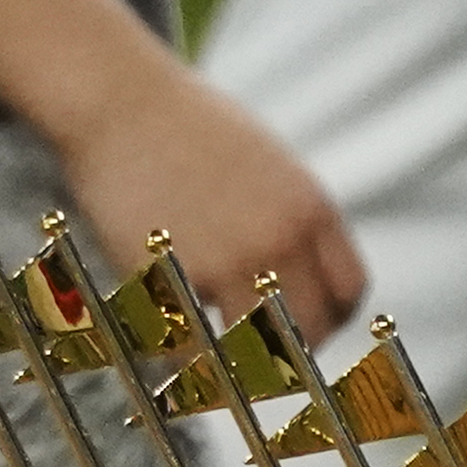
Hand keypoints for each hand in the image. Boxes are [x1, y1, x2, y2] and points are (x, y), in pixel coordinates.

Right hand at [56, 68, 365, 342]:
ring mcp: (232, 261)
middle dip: (288, 352)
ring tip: (218, 368)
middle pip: (312, 332)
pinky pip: (196, 350)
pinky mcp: (180, 276)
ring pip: (258, 352)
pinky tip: (172, 349)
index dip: (330, 318)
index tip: (305, 326)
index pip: (349, 291)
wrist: (117, 97)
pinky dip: (185, 362)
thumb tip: (303, 276)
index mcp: (311, 208)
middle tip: (259, 356)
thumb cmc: (184, 126)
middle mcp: (283, 239)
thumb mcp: (267, 162)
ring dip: (239, 367)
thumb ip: (293, 218)